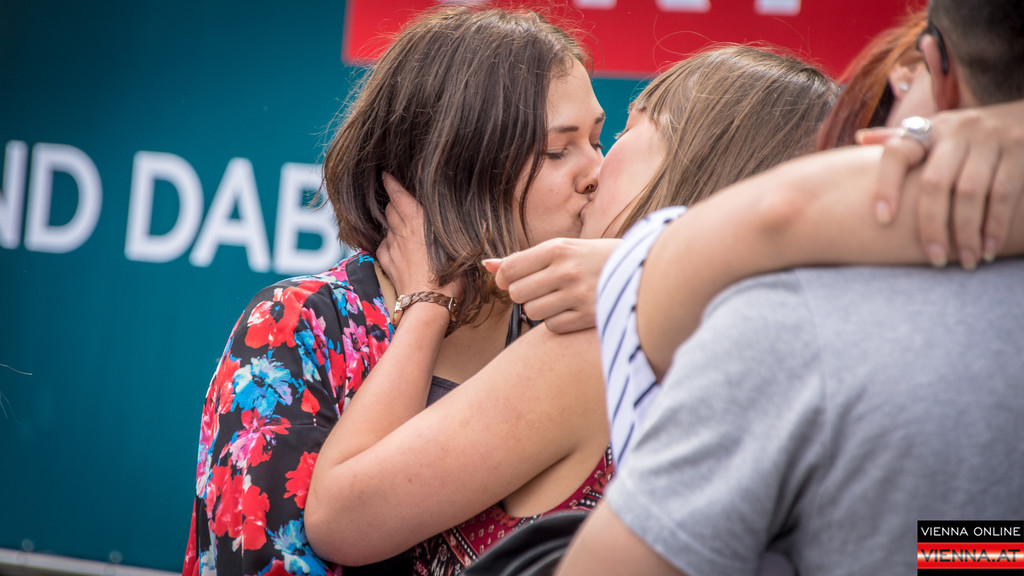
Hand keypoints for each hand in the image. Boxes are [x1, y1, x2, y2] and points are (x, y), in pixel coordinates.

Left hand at [376, 173, 462, 300]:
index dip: (391, 182)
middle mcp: (401, 231)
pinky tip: (395, 245)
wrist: (430, 304)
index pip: (398, 194)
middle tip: (397, 197)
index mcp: (418, 220)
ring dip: (390, 221)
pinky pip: (383, 246)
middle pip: (390, 208)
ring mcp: (392, 248)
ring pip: (386, 226)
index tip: (386, 174)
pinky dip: (388, 242)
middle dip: (392, 200)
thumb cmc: (451, 275)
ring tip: (398, 221)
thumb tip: (447, 216)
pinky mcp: (387, 264)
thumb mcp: (455, 244)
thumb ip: (446, 226)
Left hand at [484, 238, 618, 333]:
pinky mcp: (589, 316)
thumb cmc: (594, 258)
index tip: (514, 280)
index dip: (505, 279)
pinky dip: (557, 322)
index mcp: (558, 248)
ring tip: (558, 299)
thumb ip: (523, 259)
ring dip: (540, 309)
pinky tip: (572, 310)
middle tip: (542, 288)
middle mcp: (566, 270)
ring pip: (532, 312)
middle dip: (524, 294)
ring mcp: (578, 295)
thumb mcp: (562, 249)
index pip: (509, 269)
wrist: (644, 269)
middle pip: (516, 293)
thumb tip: (487, 266)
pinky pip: (552, 327)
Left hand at [858, 100, 1023, 268]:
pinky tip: (988, 249)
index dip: (885, 185)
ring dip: (965, 232)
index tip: (882, 220)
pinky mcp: (1020, 150)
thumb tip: (860, 137)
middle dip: (932, 226)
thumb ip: (904, 140)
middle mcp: (957, 130)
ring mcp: (991, 138)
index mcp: (931, 130)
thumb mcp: (940, 130)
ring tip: (964, 261)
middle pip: (934, 183)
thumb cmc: (972, 135)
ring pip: (970, 192)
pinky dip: (994, 225)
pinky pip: (1003, 193)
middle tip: (934, 259)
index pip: (897, 153)